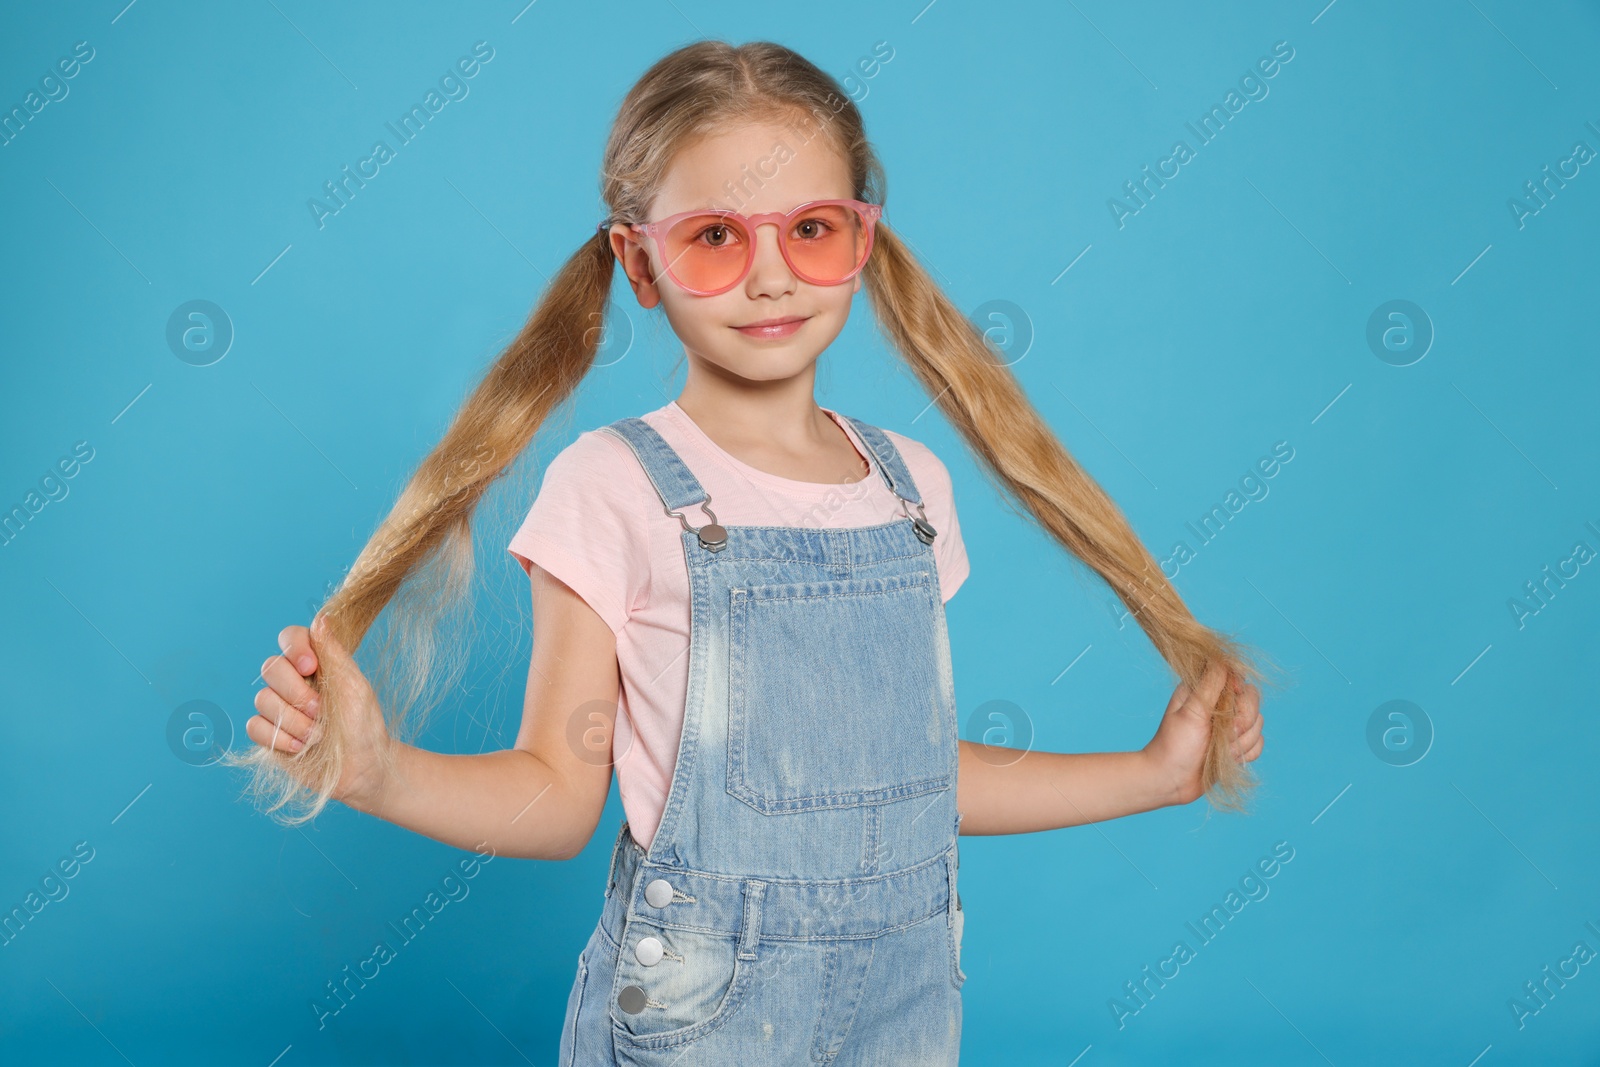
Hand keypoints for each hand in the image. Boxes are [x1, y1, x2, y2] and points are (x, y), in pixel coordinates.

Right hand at [247, 615, 393, 807]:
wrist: (362, 767)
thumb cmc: (363, 724)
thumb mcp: (354, 685)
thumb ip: (333, 653)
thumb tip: (321, 617)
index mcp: (315, 664)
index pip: (290, 637)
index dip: (294, 647)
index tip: (310, 666)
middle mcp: (292, 682)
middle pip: (270, 667)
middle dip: (296, 692)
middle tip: (320, 710)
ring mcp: (278, 707)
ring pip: (263, 699)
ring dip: (293, 721)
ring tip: (318, 735)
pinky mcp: (268, 734)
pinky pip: (254, 725)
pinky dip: (278, 737)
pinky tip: (301, 747)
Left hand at [1142, 660, 1264, 805]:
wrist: (1170, 780)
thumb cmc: (1174, 744)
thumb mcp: (1191, 711)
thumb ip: (1209, 685)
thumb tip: (1223, 660)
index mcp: (1204, 690)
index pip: (1237, 677)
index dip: (1240, 690)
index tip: (1232, 699)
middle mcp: (1219, 706)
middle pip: (1253, 700)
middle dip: (1244, 720)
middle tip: (1225, 733)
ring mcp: (1229, 726)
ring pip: (1258, 724)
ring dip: (1241, 741)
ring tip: (1219, 749)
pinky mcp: (1235, 746)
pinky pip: (1258, 744)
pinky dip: (1245, 753)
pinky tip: (1227, 759)